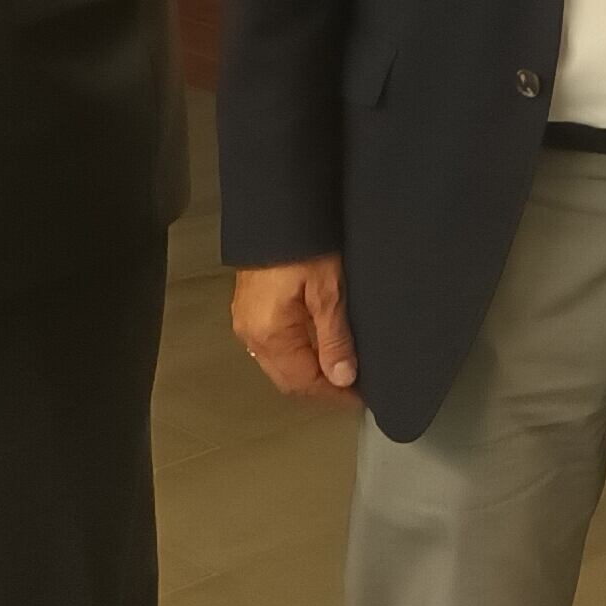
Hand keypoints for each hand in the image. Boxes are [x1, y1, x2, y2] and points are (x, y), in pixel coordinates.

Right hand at [233, 256, 357, 403]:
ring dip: (308, 371)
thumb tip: (343, 377)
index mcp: (269, 334)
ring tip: (340, 368)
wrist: (275, 208)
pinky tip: (318, 346)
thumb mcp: (328, 291)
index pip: (302, 382)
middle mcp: (251, 334)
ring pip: (280, 363)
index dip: (332, 395)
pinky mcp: (250, 308)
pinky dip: (297, 352)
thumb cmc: (301, 242)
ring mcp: (247, 321)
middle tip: (352, 389)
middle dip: (320, 388)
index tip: (358, 398)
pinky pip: (274, 344)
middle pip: (288, 378)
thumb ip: (335, 338)